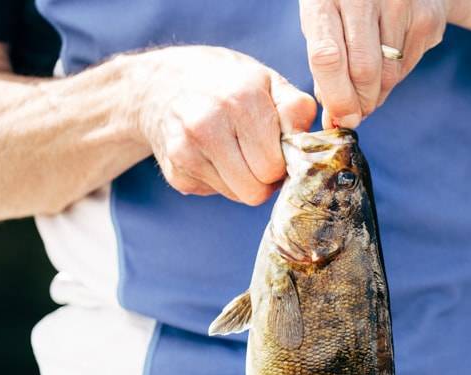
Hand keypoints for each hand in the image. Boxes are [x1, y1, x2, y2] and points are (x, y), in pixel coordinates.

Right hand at [130, 46, 316, 204]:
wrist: (162, 84)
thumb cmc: (229, 85)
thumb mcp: (268, 82)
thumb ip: (296, 110)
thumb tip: (308, 148)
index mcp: (240, 100)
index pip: (273, 167)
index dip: (282, 162)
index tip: (275, 146)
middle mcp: (207, 125)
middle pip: (256, 190)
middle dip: (265, 177)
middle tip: (258, 153)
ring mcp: (185, 151)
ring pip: (238, 196)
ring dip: (244, 180)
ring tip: (236, 151)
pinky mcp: (175, 173)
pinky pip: (216, 193)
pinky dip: (220, 180)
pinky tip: (212, 154)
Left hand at [300, 0, 448, 127]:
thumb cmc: (350, 5)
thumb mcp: (325, 21)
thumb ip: (326, 64)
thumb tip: (335, 117)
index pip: (327, 57)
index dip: (336, 97)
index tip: (341, 119)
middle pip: (363, 70)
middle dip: (360, 103)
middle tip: (357, 114)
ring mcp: (399, 3)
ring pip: (389, 74)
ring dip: (378, 93)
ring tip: (370, 86)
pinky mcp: (426, 17)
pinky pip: (407, 66)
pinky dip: (395, 76)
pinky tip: (390, 58)